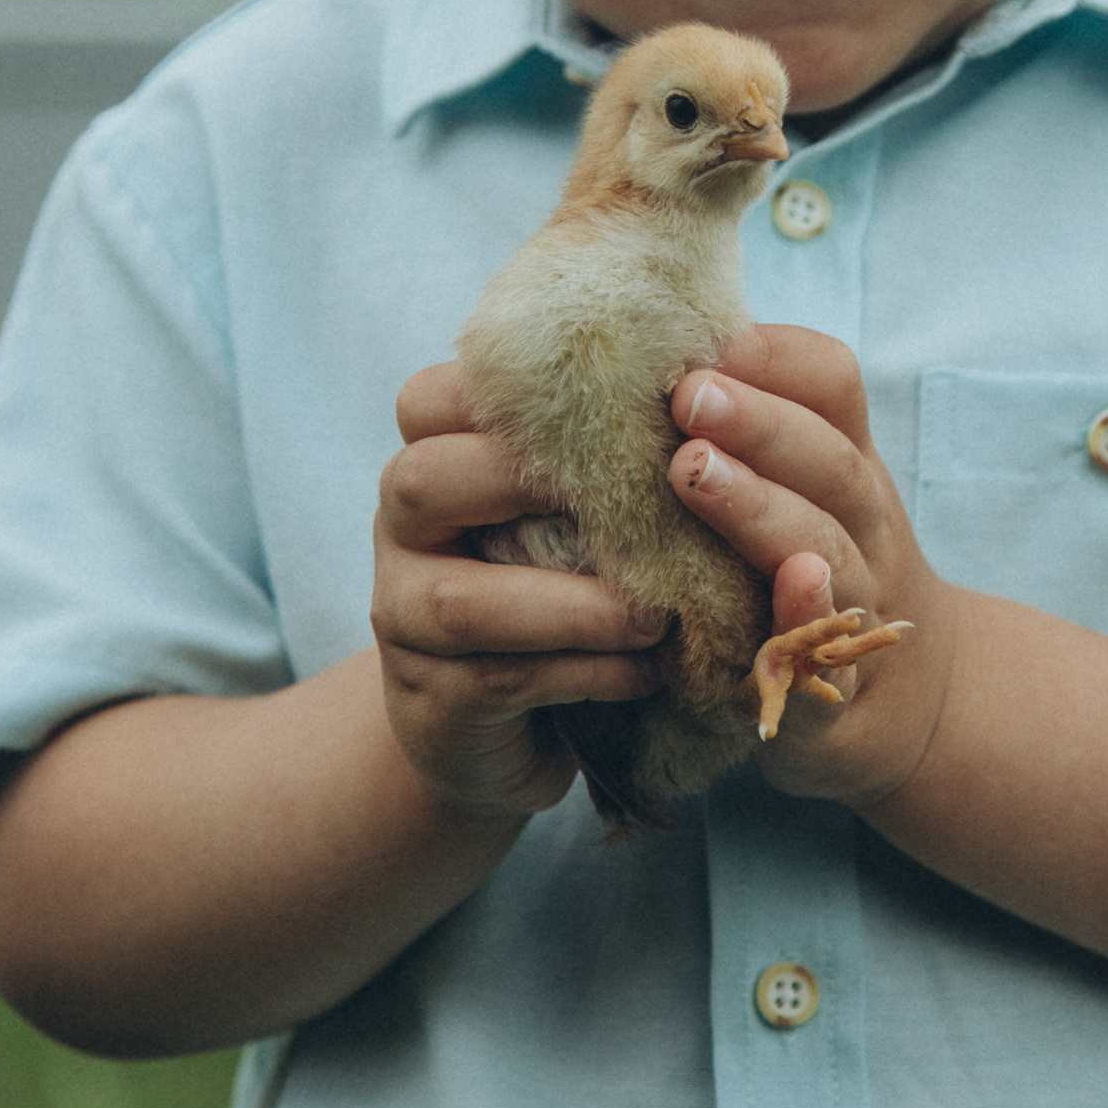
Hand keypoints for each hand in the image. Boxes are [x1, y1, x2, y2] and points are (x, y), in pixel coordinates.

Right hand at [372, 362, 666, 822]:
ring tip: (658, 614)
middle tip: (640, 497)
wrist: (514, 729)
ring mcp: (401, 618)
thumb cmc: (568, 586)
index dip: (503, 394)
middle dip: (527, 483)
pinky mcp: (430, 701)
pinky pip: (501, 678)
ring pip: (461, 600)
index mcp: (433, 462)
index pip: (427, 400)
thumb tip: (707, 378)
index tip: (616, 403)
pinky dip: (586, 672)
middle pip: (421, 480)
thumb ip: (606, 452)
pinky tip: (648, 670)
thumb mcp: (577, 512)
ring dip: (574, 605)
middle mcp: (400, 531)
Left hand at [667, 326, 951, 809]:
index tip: (707, 341)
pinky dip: (809, 610)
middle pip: (826, 458)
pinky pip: (824, 641)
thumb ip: (744, 428)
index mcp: (843, 459)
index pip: (830, 383)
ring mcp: (858, 597)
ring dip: (761, 504)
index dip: (775, 358)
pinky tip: (794, 582)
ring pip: (824, 542)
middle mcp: (863, 519)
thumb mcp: (803, 486)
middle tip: (685, 396)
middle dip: (756, 422)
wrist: (903, 695)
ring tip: (695, 473)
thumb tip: (643, 350)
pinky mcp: (834, 676)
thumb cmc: (810, 561)